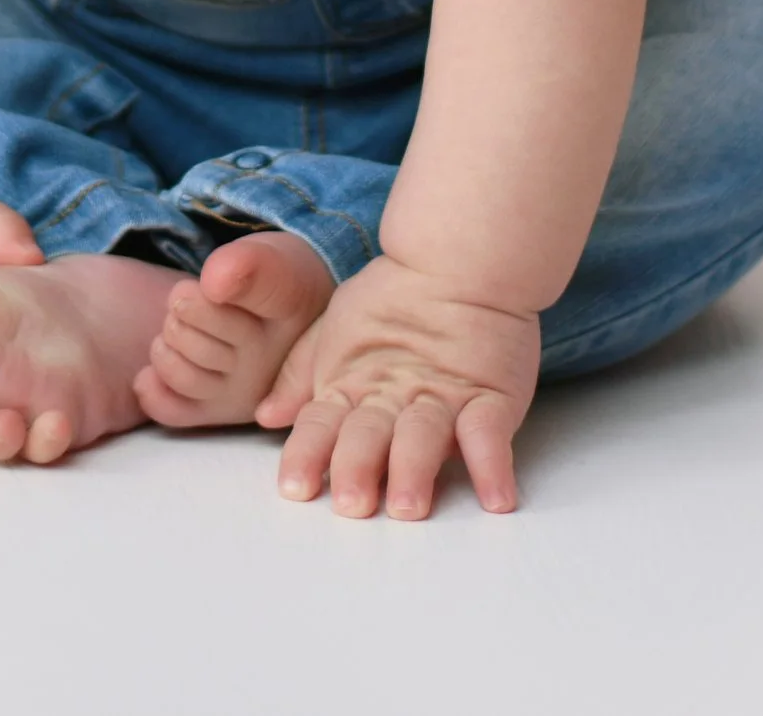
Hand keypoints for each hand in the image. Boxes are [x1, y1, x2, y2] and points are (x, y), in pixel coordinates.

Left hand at [255, 254, 538, 517]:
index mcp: (353, 382)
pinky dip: (492, 466)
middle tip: (351, 503)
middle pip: (371, 434)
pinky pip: (490, 433)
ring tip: (409, 505)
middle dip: (358, 467)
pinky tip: (495, 499)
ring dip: (414, 470)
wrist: (461, 257)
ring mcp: (444, 396)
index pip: (323, 422)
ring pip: (424, 435)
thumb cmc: (395, 295)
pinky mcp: (491, 396)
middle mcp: (394, 395)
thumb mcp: (336, 326)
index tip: (295, 489)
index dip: (309, 454)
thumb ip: (301, 374)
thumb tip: (267, 417)